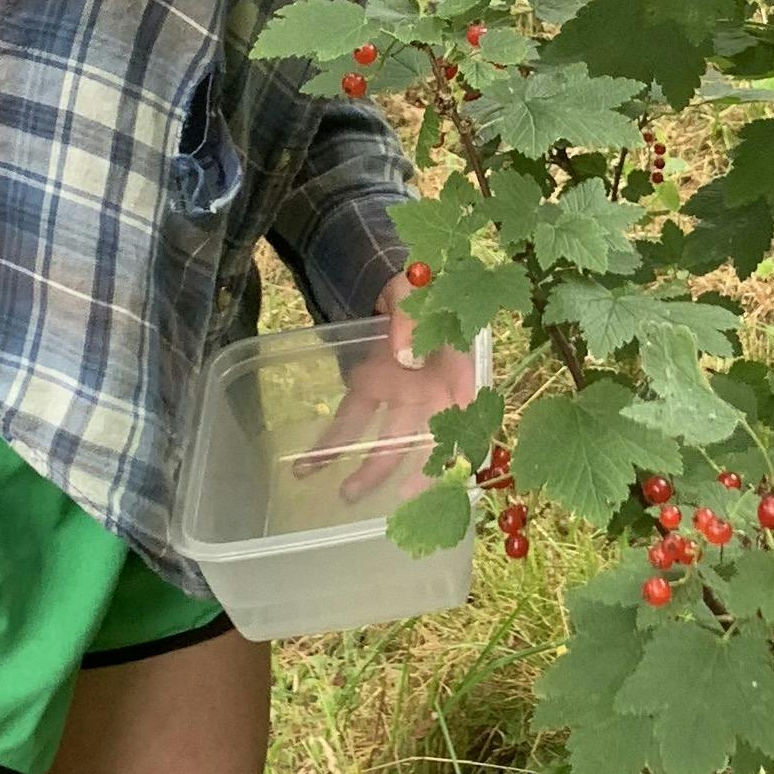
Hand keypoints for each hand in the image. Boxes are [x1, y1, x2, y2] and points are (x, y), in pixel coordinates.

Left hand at [313, 270, 483, 506]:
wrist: (401, 274)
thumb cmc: (423, 282)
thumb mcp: (420, 288)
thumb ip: (413, 318)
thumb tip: (406, 356)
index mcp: (457, 368)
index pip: (465, 419)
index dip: (457, 450)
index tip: (443, 475)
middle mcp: (433, 391)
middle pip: (422, 440)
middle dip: (406, 472)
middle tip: (391, 499)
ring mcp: (401, 394)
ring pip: (385, 439)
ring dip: (365, 470)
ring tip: (344, 495)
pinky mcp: (370, 389)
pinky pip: (351, 420)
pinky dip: (330, 444)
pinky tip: (308, 467)